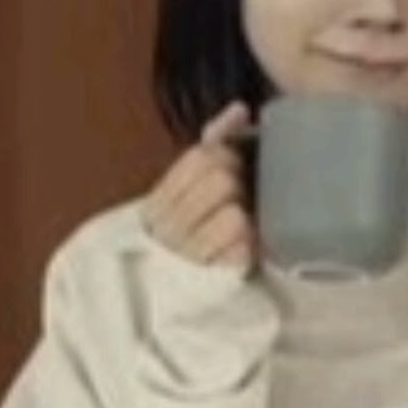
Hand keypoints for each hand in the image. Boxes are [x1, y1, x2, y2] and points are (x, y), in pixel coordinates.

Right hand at [141, 100, 256, 270]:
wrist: (185, 298)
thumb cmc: (198, 230)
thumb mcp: (194, 187)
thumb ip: (214, 143)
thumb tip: (240, 109)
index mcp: (157, 202)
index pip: (199, 158)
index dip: (225, 156)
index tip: (232, 168)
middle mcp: (165, 230)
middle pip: (220, 181)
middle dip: (237, 186)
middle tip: (239, 200)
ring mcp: (187, 259)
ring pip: (233, 216)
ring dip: (245, 219)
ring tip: (240, 228)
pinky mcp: (211, 283)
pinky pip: (244, 250)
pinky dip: (249, 248)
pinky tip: (243, 251)